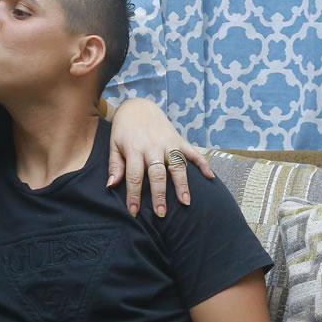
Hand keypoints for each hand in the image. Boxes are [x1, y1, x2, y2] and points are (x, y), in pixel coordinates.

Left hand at [107, 98, 213, 218]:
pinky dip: (203, 164)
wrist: (138, 107)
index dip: (134, 195)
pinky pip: (194, 152)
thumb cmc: (124, 130)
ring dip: (182, 184)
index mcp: (135, 149)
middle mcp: (154, 147)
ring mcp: (169, 143)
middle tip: (161, 213)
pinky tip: (211, 177)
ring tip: (185, 202)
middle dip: (159, 194)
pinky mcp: (180, 140)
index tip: (134, 211)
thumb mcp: (114, 145)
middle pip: (158, 173)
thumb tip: (111, 186)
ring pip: (177, 165)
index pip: (134, 176)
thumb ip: (115, 165)